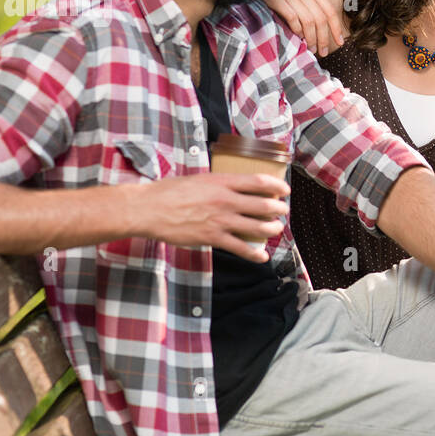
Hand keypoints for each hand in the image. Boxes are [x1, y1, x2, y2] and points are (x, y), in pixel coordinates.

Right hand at [129, 172, 289, 261]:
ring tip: (276, 229)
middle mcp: (226, 200)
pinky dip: (255, 254)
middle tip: (283, 211)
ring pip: (258, 227)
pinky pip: (241, 248)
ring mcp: (221, 220)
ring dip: (272, 229)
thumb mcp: (198, 179)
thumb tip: (232, 186)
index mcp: (222, 182)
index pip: (259, 181)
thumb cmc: (169, 192)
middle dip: (279, 209)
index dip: (277, 186)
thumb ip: (218, 183)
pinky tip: (262, 257)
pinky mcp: (213, 238)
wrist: (149, 209)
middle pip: (264, 205)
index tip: (285, 190)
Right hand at [259, 0, 346, 56]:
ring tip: (311, 48)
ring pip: (308, 21)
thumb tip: (316, 20)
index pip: (329, 10)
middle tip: (323, 51)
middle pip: (320, 19)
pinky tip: (296, 36)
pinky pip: (292, 18)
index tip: (340, 41)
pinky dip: (296, 30)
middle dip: (324, 38)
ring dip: (311, 38)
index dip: (336, 28)